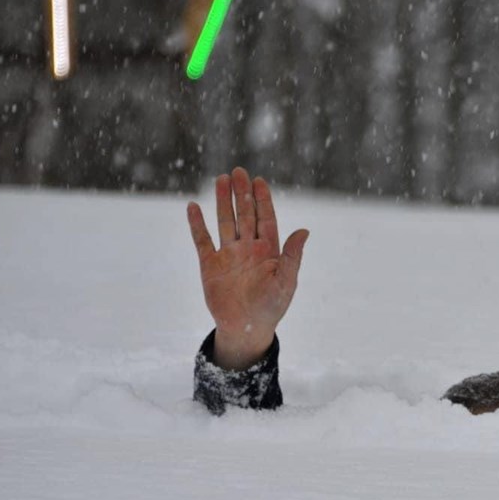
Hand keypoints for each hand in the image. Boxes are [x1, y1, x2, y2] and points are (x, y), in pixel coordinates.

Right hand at [187, 168, 309, 369]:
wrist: (246, 328)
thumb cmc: (271, 307)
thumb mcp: (286, 282)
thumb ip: (292, 256)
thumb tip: (304, 230)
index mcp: (268, 250)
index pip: (265, 218)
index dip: (262, 200)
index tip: (259, 180)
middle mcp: (248, 248)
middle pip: (245, 214)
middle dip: (242, 193)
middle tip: (238, 171)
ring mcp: (228, 254)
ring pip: (225, 222)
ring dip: (223, 201)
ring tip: (220, 179)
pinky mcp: (210, 265)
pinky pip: (202, 240)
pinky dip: (197, 224)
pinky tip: (193, 206)